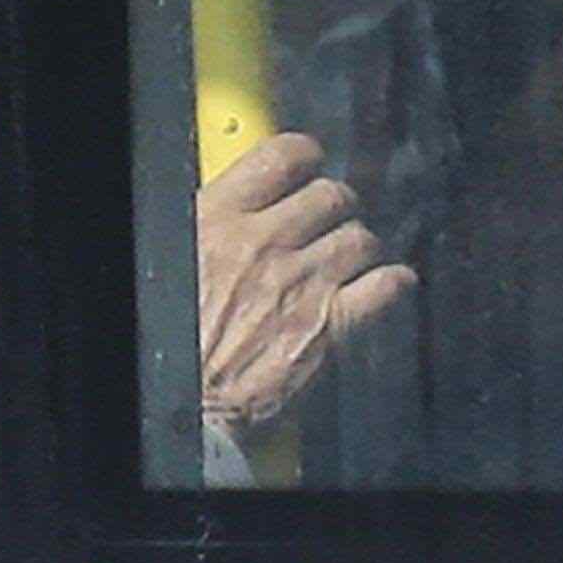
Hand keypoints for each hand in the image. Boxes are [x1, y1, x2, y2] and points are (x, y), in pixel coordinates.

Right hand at [195, 132, 416, 436]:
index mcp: (217, 220)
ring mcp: (303, 285)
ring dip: (359, 245)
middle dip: (334, 205)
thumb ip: (207, 225)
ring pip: (361, 238)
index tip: (306, 165)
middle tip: (327, 220)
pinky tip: (388, 284)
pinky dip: (393, 283)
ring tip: (348, 258)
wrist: (185, 406)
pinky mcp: (330, 329)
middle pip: (330, 195)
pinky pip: (384, 288)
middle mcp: (265, 244)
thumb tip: (228, 208)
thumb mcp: (169, 259)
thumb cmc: (169, 339)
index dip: (304, 156)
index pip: (282, 157)